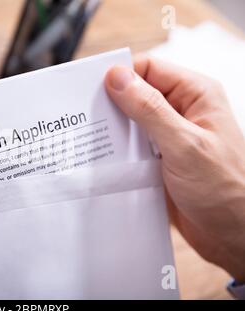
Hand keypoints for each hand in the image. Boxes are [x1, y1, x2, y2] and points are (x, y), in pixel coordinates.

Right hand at [105, 56, 244, 282]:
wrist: (232, 234)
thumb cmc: (224, 189)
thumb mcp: (183, 144)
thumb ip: (149, 110)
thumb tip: (118, 78)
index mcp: (195, 95)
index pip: (149, 69)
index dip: (121, 76)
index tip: (95, 90)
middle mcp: (182, 111)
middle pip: (136, 94)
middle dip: (112, 104)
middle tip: (87, 116)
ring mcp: (169, 136)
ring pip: (130, 121)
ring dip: (113, 130)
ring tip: (93, 138)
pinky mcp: (158, 158)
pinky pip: (131, 146)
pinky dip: (117, 150)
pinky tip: (104, 158)